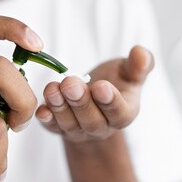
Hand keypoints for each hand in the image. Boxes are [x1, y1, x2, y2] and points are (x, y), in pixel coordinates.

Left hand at [35, 46, 153, 142]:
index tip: (101, 87)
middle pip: (92, 121)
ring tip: (52, 89)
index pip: (119, 112)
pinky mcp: (59, 128)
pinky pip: (52, 127)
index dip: (111, 101)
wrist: (95, 100)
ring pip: (70, 124)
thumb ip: (138, 65)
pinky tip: (40, 109)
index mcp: (124, 112)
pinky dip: (46, 119)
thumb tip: (141, 52)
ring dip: (60, 107)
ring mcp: (79, 130)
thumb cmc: (115, 82)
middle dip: (80, 102)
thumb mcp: (128, 72)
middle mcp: (102, 127)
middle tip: (70, 84)